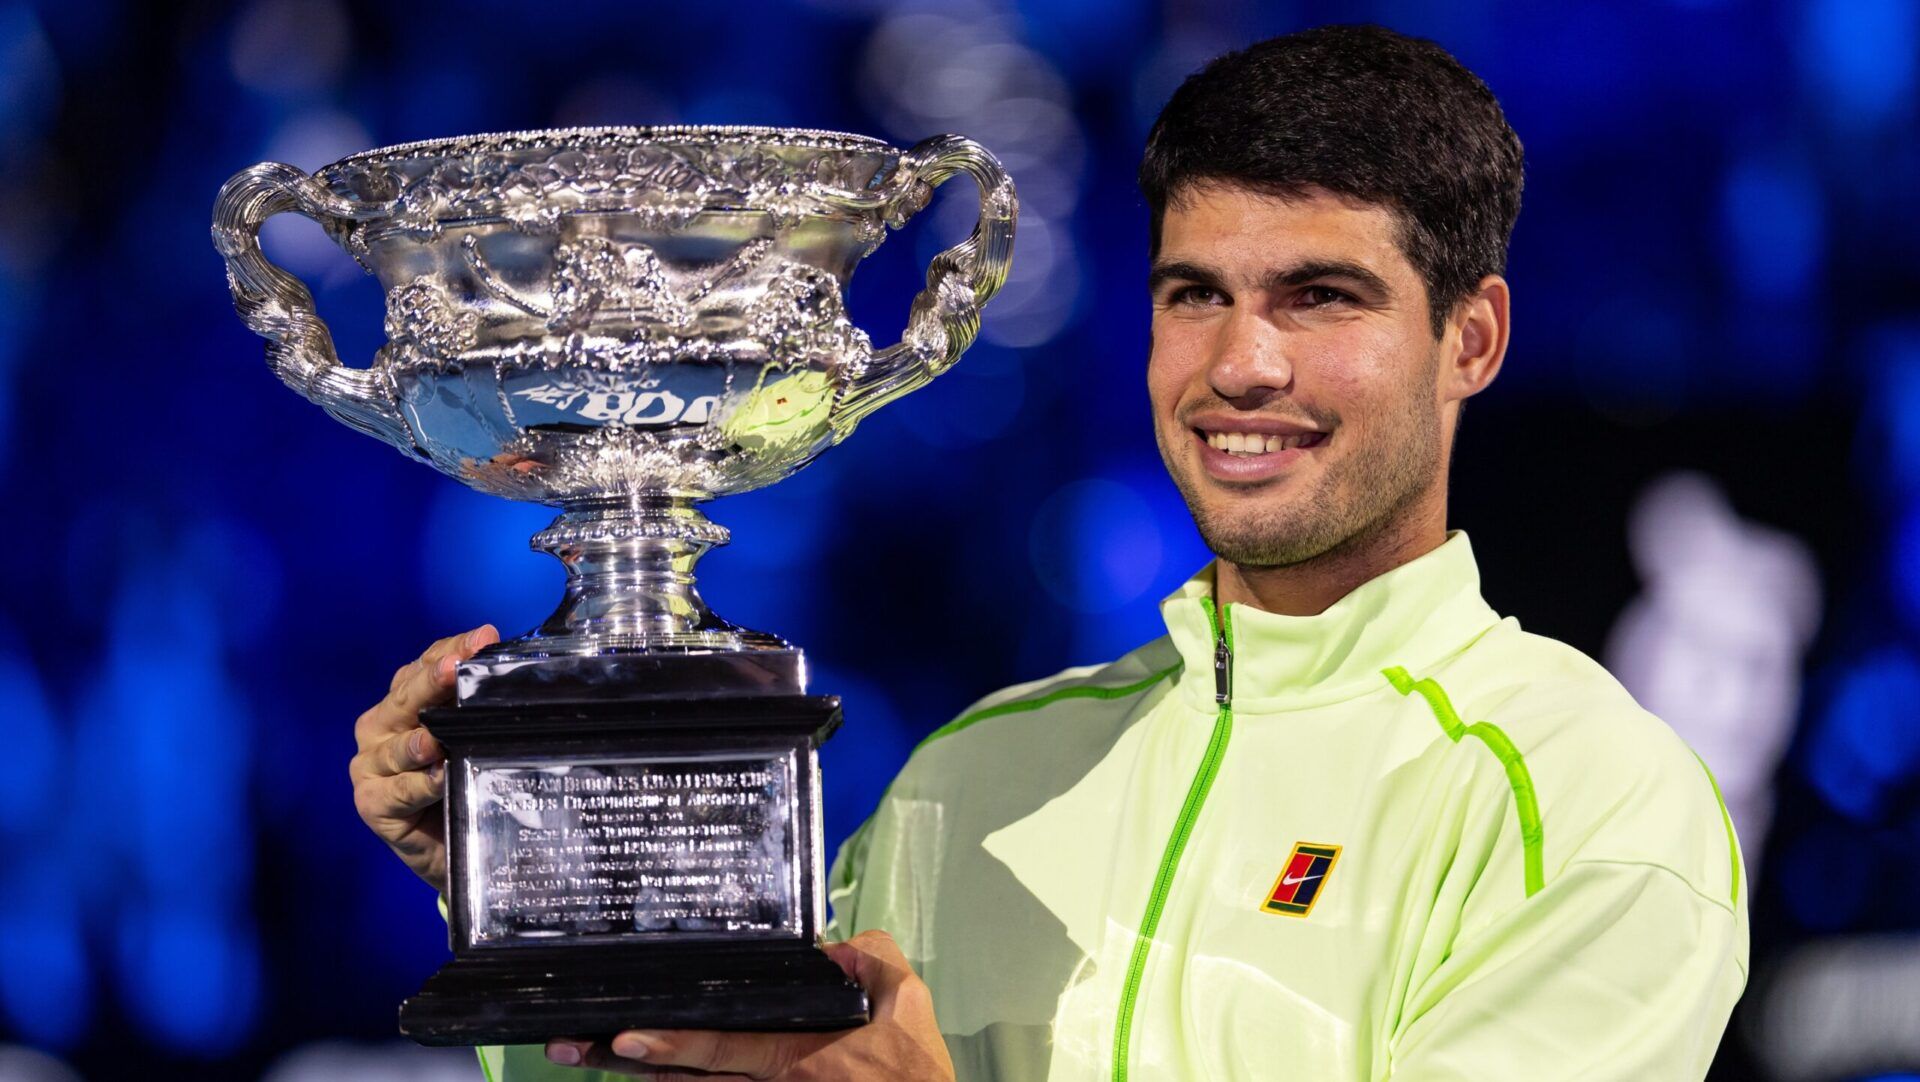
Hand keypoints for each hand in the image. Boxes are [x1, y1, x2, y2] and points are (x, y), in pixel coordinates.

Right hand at [348, 624, 498, 894]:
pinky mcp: (371, 803)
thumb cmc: (465, 782)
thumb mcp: (472, 737)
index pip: (424, 665)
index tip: (483, 638)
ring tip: (437, 738)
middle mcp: (380, 727)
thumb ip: (477, 707)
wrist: (458, 848)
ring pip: (397, 746)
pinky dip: (420, 784)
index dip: (453, 649)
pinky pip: (398, 791)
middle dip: (432, 682)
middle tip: (455, 667)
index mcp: (402, 702)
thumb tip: (505, 671)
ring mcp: (370, 766)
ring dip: (419, 741)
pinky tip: (439, 776)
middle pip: (406, 698)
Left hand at [544, 930, 952, 1080]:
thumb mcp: (904, 995)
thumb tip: (824, 946)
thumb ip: (865, 958)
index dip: (673, 1045)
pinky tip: (644, 1071)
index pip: (723, 1047)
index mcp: (797, 1056)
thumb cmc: (914, 1065)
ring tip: (587, 1055)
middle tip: (573, 1046)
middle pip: (686, 1078)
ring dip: (641, 1076)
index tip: (627, 1036)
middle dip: (627, 1062)